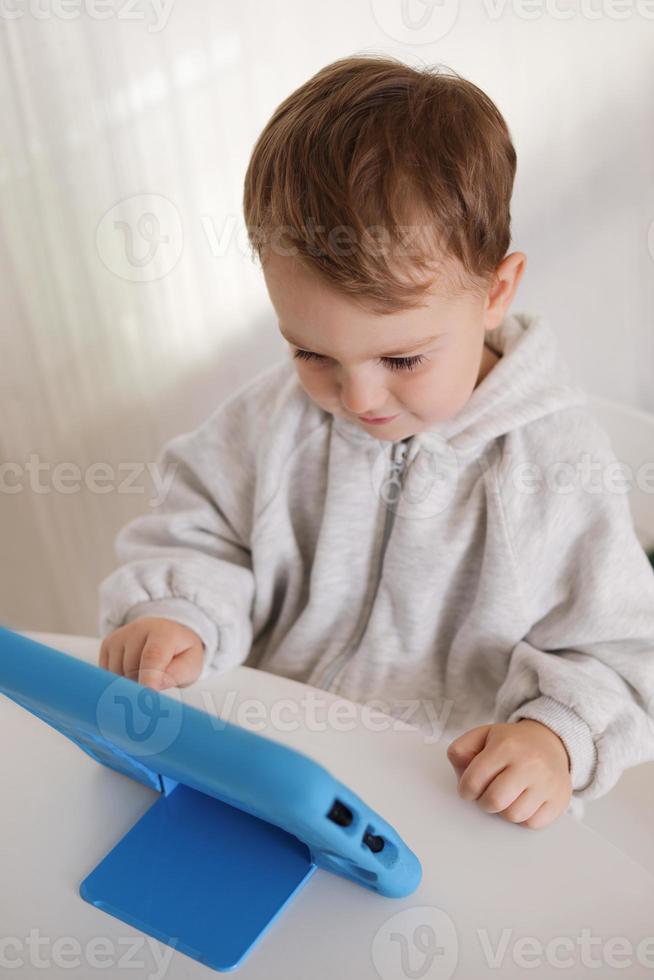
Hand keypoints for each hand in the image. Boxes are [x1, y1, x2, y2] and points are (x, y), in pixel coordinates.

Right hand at [98, 617, 204, 691]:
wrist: (168, 634)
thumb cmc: (180, 652)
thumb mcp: (191, 664)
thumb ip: (177, 674)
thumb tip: (153, 686)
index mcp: (164, 632)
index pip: (152, 656)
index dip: (149, 678)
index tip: (147, 695)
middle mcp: (139, 629)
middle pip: (132, 669)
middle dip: (141, 684)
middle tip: (156, 684)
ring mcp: (120, 635)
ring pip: (117, 673)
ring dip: (129, 682)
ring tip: (146, 673)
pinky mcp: (108, 644)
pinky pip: (107, 673)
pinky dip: (118, 679)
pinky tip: (133, 671)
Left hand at [446, 720, 572, 829]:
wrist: (550, 742)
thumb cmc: (511, 743)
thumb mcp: (482, 735)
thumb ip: (461, 750)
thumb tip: (461, 776)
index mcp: (506, 745)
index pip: (474, 780)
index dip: (465, 790)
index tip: (469, 789)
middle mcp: (529, 763)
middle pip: (494, 801)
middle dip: (484, 802)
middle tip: (487, 794)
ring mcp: (547, 782)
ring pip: (513, 816)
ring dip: (504, 810)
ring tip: (507, 796)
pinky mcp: (559, 800)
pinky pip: (532, 823)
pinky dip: (523, 817)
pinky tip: (523, 801)